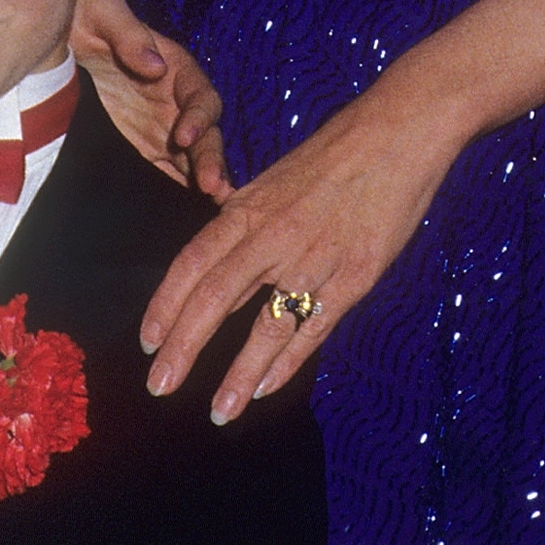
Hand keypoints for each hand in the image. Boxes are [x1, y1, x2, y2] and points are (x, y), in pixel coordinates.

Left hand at [71, 0, 228, 198]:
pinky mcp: (147, 144)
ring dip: (204, 177)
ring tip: (215, 203)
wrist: (60, 37)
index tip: (183, 137)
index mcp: (176, 67)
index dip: (197, 118)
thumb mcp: (103, 12)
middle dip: (211, 159)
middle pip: (205, 132)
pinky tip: (190, 207)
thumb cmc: (85, 18)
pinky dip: (182, 185)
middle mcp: (177, 99)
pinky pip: (170, 166)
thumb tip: (156, 67)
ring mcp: (164, 124)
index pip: (199, 96)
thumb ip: (128, 34)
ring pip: (193, 155)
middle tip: (213, 187)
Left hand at [140, 83, 464, 421]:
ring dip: (236, 374)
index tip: (147, 341)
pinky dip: (286, 363)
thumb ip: (243, 220)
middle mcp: (272, 237)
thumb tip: (214, 252)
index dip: (164, 306)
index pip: (191, 264)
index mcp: (247, 211)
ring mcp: (314, 260)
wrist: (398, 132)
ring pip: (264, 326)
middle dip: (182, 348)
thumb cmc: (333, 155)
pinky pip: (313, 329)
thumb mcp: (273, 181)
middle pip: (214, 299)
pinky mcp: (355, 277)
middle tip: (159, 385)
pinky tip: (264, 389)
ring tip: (218, 411)